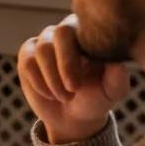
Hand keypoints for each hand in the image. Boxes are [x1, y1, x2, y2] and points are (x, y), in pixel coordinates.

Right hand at [17, 14, 129, 143]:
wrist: (73, 115)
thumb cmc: (96, 98)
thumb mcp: (111, 92)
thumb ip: (117, 79)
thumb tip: (117, 65)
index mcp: (90, 33)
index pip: (82, 30)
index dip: (77, 57)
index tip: (78, 85)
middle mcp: (66, 31)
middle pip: (58, 35)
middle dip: (63, 66)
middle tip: (72, 90)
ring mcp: (45, 41)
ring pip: (41, 51)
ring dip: (52, 79)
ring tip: (65, 97)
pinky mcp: (27, 54)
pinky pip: (27, 63)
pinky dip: (38, 83)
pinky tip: (50, 94)